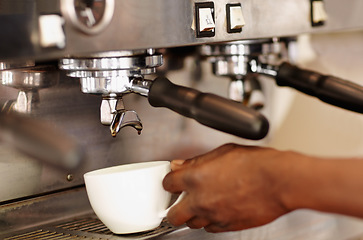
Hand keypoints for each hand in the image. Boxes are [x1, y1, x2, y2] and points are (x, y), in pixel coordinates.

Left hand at [163, 143, 294, 232]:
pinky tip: (217, 210)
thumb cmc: (256, 164)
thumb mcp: (223, 152)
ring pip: (192, 224)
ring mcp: (213, 215)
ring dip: (193, 215)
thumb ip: (197, 161)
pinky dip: (210, 221)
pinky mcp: (228, 225)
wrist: (279, 181)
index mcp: (195, 177)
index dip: (170, 181)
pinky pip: (211, 228)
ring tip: (201, 205)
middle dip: (173, 209)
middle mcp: (200, 199)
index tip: (173, 181)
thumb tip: (182, 164)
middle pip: (173, 215)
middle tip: (178, 202)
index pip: (168, 183)